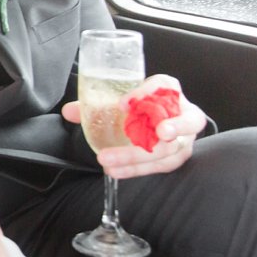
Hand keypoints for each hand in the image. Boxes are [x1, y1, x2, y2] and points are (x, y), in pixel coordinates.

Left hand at [62, 73, 206, 178]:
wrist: (160, 121)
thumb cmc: (140, 108)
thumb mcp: (122, 102)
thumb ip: (97, 105)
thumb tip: (69, 112)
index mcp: (169, 91)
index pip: (164, 85)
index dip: (146, 93)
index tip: (122, 103)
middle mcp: (184, 113)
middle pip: (187, 121)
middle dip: (174, 127)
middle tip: (160, 133)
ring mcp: (185, 138)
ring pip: (172, 149)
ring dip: (140, 156)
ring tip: (111, 161)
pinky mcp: (178, 156)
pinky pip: (161, 166)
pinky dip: (136, 169)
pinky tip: (116, 171)